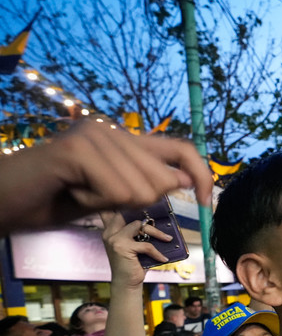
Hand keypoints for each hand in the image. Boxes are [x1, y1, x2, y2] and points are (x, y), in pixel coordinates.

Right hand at [1, 120, 211, 234]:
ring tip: (78, 191)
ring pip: (140, 190)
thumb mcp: (108, 197)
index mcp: (124, 140)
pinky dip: (94, 203)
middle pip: (163, 180)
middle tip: (95, 196)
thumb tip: (184, 180)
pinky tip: (70, 190)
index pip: (181, 149)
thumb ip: (144, 186)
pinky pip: (116, 192)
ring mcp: (94, 136)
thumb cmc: (51, 199)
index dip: (201, 173)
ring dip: (109, 204)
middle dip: (136, 203)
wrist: (3, 200)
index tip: (207, 200)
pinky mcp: (76, 150)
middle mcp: (112, 131)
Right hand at [100, 211, 173, 289]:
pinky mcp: (123, 247)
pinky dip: (157, 252)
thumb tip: (152, 218)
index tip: (142, 203)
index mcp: (109, 230)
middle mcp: (109, 232)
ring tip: (167, 239)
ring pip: (140, 226)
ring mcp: (114, 239)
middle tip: (159, 223)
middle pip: (130, 214)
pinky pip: (146, 245)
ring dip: (156, 233)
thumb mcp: (132, 244)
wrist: (126, 283)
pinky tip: (163, 258)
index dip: (126, 204)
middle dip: (147, 218)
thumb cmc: (133, 263)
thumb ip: (135, 231)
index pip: (113, 210)